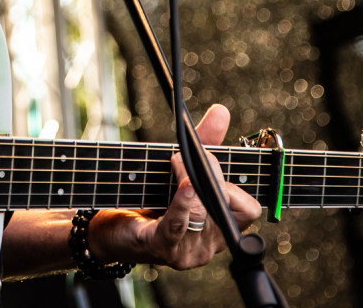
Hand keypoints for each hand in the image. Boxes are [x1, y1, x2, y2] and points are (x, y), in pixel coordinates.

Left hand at [89, 104, 262, 269]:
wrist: (113, 226)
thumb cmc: (152, 199)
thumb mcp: (182, 168)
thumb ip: (206, 142)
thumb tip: (221, 112)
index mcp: (221, 226)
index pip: (249, 210)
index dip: (236, 186)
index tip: (214, 162)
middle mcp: (210, 244)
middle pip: (224, 207)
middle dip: (210, 174)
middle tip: (189, 155)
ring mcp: (188, 250)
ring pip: (200, 212)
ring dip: (188, 179)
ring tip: (175, 161)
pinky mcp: (162, 248)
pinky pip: (177, 225)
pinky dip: (182, 203)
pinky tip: (184, 186)